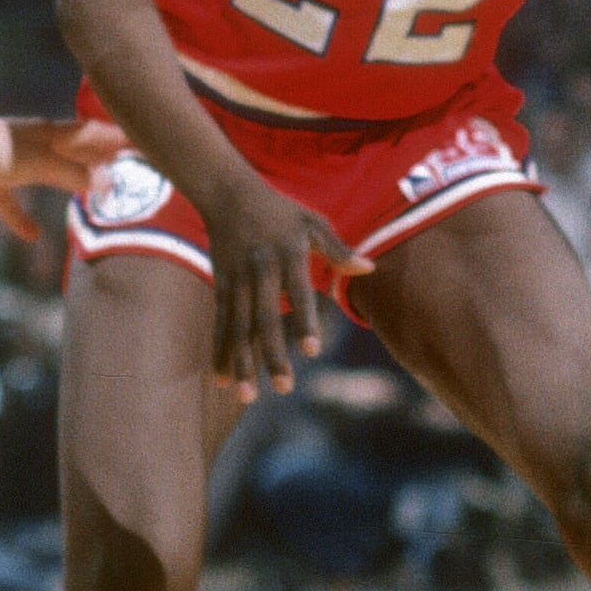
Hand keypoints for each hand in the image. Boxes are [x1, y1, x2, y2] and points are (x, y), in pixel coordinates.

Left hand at [0, 115, 126, 239]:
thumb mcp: (43, 163)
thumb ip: (75, 174)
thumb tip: (110, 183)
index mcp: (58, 135)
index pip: (100, 134)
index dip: (125, 139)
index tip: (152, 146)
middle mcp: (43, 146)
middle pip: (81, 153)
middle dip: (105, 162)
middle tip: (132, 173)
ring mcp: (20, 164)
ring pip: (55, 175)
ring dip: (73, 184)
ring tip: (97, 198)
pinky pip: (14, 202)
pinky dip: (23, 218)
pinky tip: (33, 235)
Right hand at [200, 175, 371, 400]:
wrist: (227, 194)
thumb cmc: (280, 211)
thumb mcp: (312, 222)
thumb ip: (338, 249)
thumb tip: (370, 268)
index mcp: (287, 253)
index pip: (298, 292)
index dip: (305, 321)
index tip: (313, 351)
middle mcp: (259, 270)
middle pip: (264, 319)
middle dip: (272, 355)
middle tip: (285, 387)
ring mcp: (236, 281)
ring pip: (238, 328)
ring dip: (242, 363)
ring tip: (248, 397)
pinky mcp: (221, 287)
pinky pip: (221, 325)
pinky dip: (220, 352)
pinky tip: (222, 380)